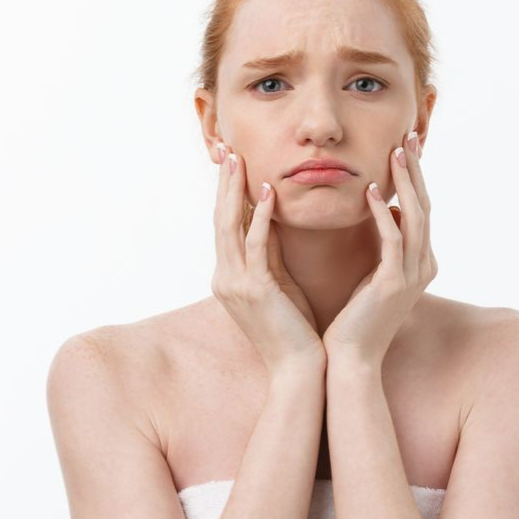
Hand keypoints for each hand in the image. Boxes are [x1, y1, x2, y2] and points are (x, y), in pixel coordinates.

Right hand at [211, 144, 325, 378]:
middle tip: (226, 149)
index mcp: (230, 276)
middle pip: (220, 220)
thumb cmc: (294, 327)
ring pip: (229, 227)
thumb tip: (271, 220)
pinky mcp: (254, 290)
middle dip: (223, 184)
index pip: (226, 226)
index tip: (233, 163)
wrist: (299, 369)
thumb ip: (270, 253)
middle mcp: (225, 277)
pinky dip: (259, 216)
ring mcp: (235, 284)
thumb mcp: (278, 282)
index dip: (227, 193)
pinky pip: (255, 245)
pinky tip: (266, 192)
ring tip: (238, 159)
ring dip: (234, 191)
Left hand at [322, 132, 437, 367]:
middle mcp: (423, 265)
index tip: (405, 146)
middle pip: (425, 206)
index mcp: (420, 262)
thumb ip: (387, 243)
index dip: (415, 177)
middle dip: (416, 170)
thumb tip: (392, 210)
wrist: (350, 359)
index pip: (421, 210)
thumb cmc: (356, 317)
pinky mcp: (394, 284)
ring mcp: (413, 275)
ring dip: (406, 182)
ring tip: (395, 150)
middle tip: (409, 134)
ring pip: (416, 217)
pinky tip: (374, 191)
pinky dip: (385, 213)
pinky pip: (393, 240)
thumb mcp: (376, 272)